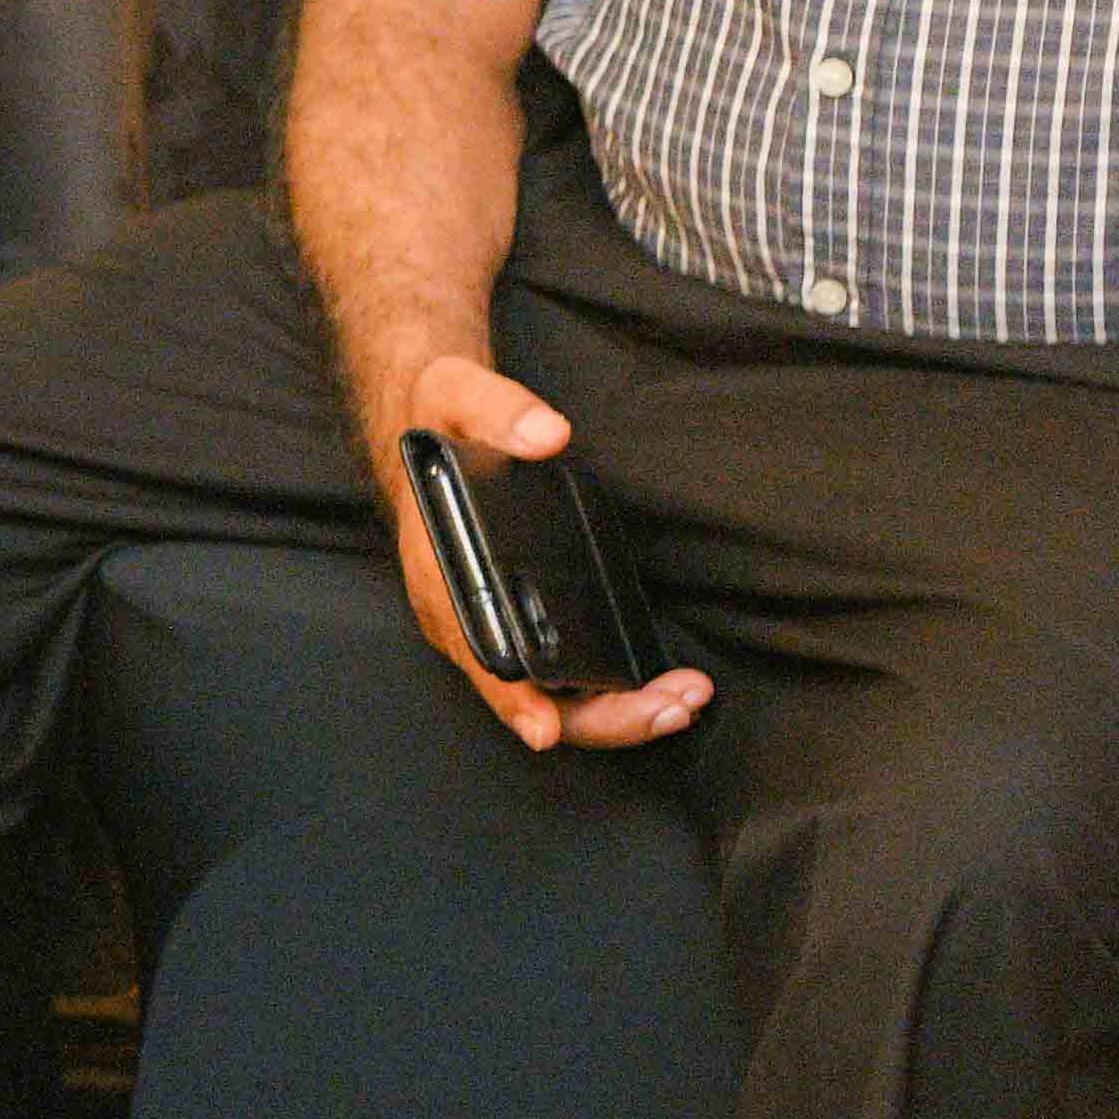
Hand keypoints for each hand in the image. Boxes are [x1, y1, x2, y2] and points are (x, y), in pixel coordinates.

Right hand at [373, 351, 705, 754]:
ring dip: (618, 713)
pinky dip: (613, 695)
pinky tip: (663, 688)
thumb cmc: (442, 418)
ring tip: (684, 699)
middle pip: (526, 698)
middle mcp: (464, 614)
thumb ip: (501, 409)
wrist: (433, 420)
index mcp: (441, 574)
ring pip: (553, 700)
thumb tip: (549, 435)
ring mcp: (494, 625)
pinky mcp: (524, 621)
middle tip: (674, 704)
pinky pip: (565, 679)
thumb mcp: (459, 393)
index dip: (508, 695)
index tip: (545, 725)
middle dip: (602, 716)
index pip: (473, 650)